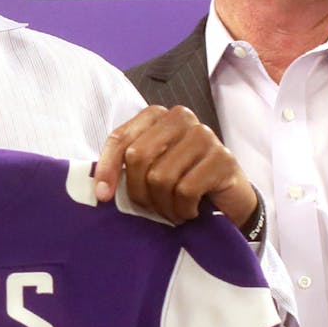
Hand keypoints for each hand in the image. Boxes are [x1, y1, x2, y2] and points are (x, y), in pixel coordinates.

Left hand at [93, 105, 256, 226]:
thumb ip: (126, 167)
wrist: (228, 199)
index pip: (120, 138)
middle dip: (138, 191)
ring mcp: (204, 135)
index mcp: (157, 115)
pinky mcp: (223, 158)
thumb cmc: (182, 181)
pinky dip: (182, 209)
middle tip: (150, 206)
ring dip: (162, 205)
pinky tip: (189, 211)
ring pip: (161, 177)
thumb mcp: (149, 169)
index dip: (107, 168)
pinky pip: (186, 190)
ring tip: (171, 210)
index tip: (102, 195)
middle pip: (138, 157)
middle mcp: (181, 118)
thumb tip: (99, 189)